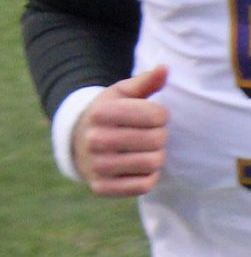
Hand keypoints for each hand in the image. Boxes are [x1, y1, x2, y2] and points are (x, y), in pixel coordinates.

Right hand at [72, 65, 168, 196]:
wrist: (78, 142)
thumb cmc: (111, 112)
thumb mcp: (123, 92)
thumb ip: (146, 80)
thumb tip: (165, 68)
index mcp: (101, 112)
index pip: (156, 115)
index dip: (162, 115)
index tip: (155, 115)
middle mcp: (95, 139)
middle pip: (156, 139)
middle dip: (161, 135)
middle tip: (152, 134)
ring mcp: (96, 166)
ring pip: (153, 163)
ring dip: (157, 155)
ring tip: (147, 149)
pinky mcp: (101, 188)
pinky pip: (144, 186)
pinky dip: (150, 176)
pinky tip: (141, 167)